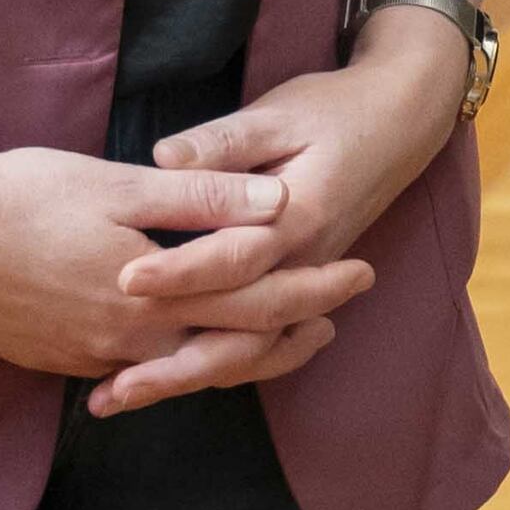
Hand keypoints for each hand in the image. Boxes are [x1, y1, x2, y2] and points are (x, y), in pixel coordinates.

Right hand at [0, 137, 370, 391]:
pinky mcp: (58, 360)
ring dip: (242, 354)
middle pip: (232, 347)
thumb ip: (199, 200)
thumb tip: (277, 207)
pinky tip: (195, 351)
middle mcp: (127, 341)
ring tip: (285, 338)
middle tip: (340, 315)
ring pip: (187, 368)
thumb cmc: (21, 196)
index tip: (360, 271)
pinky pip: (141, 372)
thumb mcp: (116, 185)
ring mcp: (89, 358)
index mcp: (152, 296)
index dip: (314, 286)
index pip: (257, 299)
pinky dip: (182, 363)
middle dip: (294, 329)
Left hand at [99, 18, 472, 411]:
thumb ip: (224, 140)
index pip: (235, 255)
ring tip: (118, 399)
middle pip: (241, 325)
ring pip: (250, 347)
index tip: (123, 279)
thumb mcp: (281, 112)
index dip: (180, 270)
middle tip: (108, 387)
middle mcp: (305, 260)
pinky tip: (164, 382)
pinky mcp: (297, 287)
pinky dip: (214, 369)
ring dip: (185, 377)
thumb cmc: (335, 110)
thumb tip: (164, 156)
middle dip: (172, 358)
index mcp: (301, 214)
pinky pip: (259, 343)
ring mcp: (303, 279)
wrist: (401, 122)